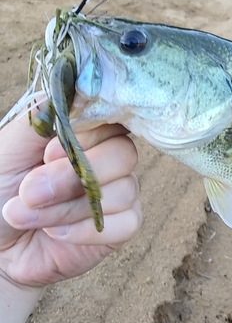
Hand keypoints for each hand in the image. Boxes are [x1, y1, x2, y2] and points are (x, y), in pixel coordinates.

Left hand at [0, 118, 141, 287]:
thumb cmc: (0, 190)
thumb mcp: (11, 146)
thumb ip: (43, 115)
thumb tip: (79, 89)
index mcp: (87, 134)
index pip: (112, 119)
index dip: (85, 138)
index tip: (47, 153)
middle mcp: (108, 159)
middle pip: (125, 154)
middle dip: (73, 177)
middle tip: (32, 191)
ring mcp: (120, 192)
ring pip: (124, 191)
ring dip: (70, 208)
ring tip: (31, 216)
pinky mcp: (123, 225)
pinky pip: (127, 222)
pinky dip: (88, 230)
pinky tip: (58, 233)